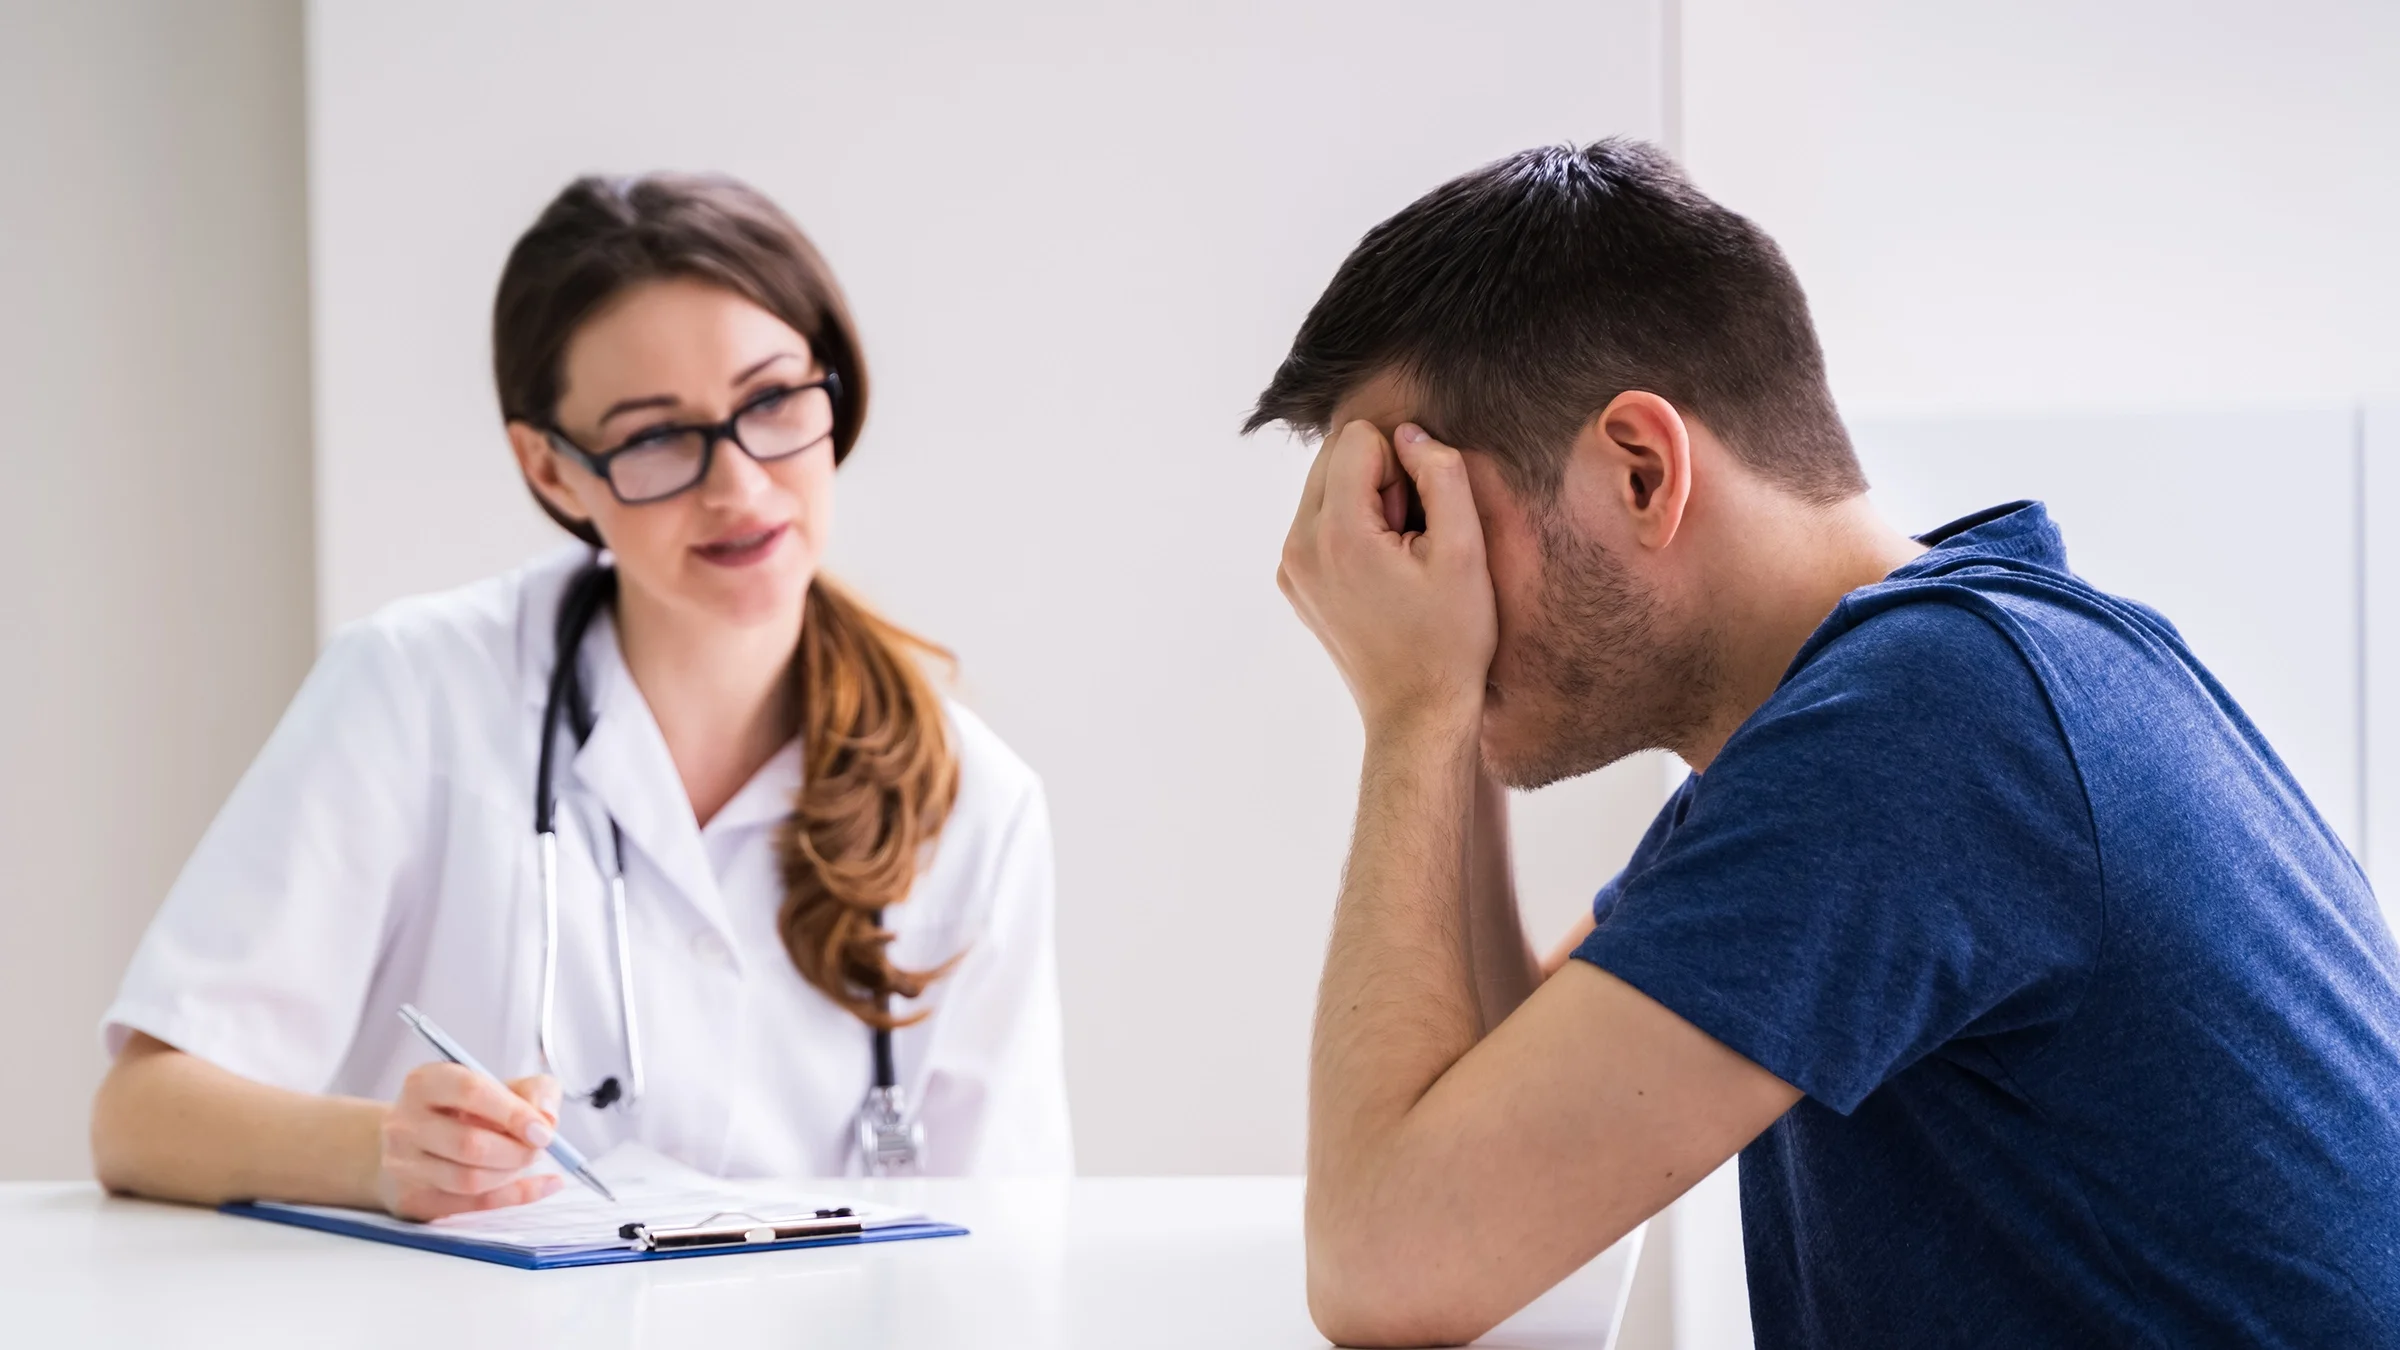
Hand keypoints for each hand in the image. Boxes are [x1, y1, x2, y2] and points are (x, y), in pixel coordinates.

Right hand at [375, 1065, 564, 1219]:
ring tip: (527, 1160)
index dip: (513, 1112)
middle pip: (470, 1144)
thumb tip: (547, 1118)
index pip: (470, 1091)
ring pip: (469, 1179)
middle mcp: (406, 1123)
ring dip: (512, 1173)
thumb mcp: (499, 1086)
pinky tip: (544, 1185)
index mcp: (425, 1083)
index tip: (543, 1130)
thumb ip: (534, 1090)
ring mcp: (404, 1165)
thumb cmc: (463, 1110)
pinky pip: (473, 1204)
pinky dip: (517, 1196)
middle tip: (539, 1147)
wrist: (411, 1145)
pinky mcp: (414, 1199)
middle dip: (517, 1150)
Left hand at [1278, 420, 1496, 742]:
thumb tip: (1412, 435)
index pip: (1357, 438)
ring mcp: (1290, 568)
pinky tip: (1381, 576)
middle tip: (1410, 540)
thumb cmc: (1449, 640)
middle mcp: (1297, 546)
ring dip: (1365, 504)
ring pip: (1325, 486)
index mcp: (1335, 533)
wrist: (1418, 713)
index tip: (1418, 520)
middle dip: (1379, 480)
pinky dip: (1351, 530)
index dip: (1402, 465)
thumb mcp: (1465, 552)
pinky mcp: (1294, 583)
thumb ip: (1441, 475)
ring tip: (1398, 560)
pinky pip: (1319, 522)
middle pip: (1334, 456)